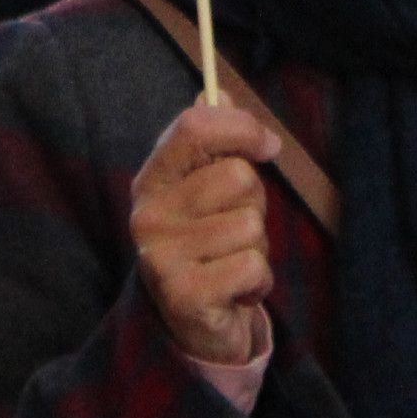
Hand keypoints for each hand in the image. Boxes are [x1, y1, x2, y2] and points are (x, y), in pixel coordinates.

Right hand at [130, 101, 281, 367]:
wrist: (192, 326)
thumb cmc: (208, 247)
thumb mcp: (206, 191)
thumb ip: (212, 143)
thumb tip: (217, 91)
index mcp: (153, 179)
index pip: (194, 127)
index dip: (241, 128)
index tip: (268, 145)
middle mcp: (149, 214)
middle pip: (236, 176)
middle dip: (254, 203)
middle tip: (235, 230)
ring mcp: (161, 255)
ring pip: (249, 224)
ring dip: (256, 247)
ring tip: (231, 262)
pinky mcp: (183, 295)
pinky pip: (252, 265)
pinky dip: (257, 281)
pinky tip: (235, 291)